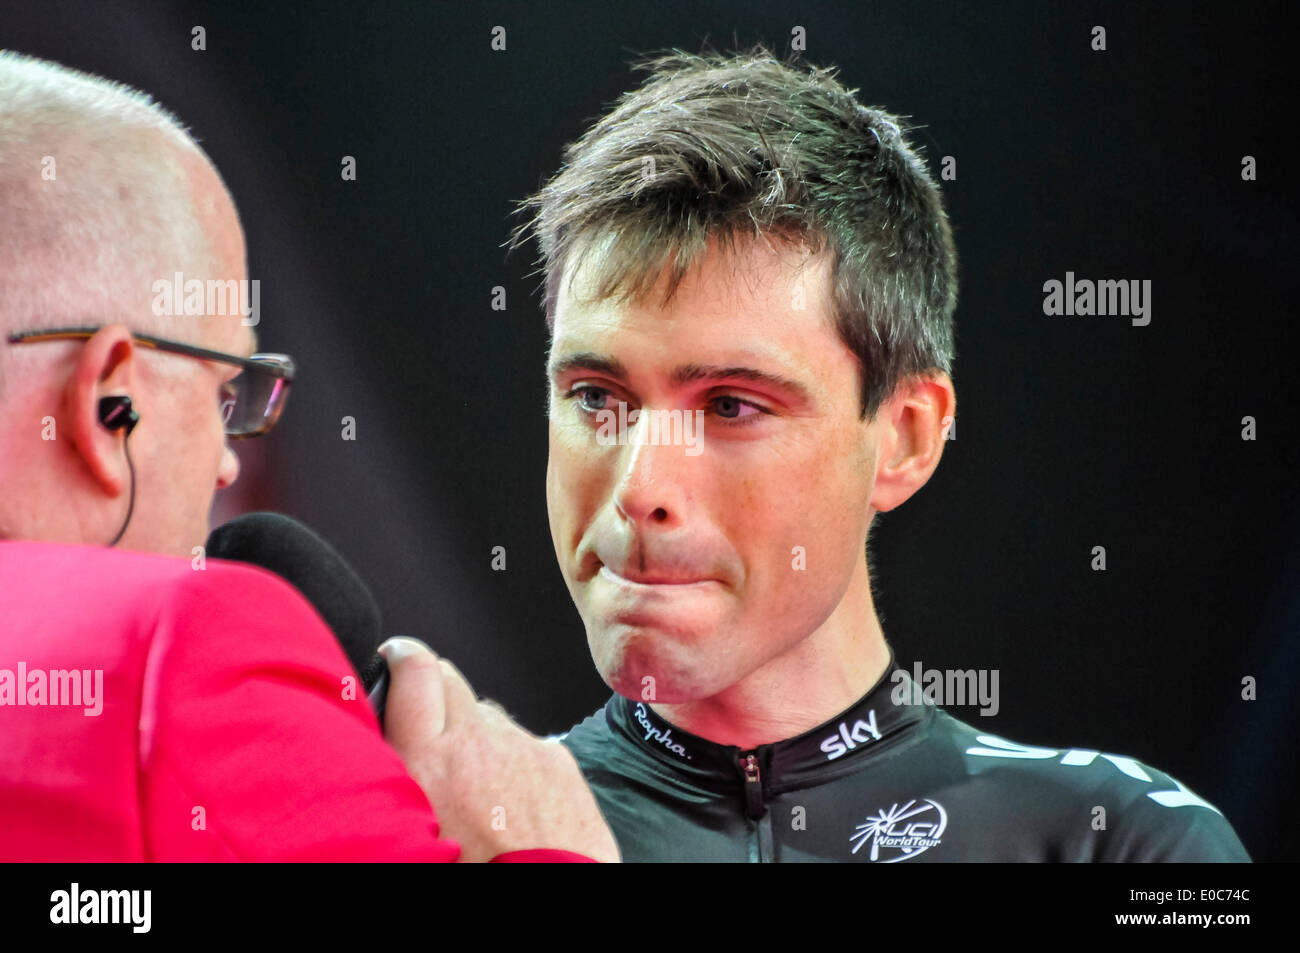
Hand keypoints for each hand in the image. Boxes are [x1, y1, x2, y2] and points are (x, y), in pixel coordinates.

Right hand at [379, 637, 619, 862]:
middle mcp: (475, 741)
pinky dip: (511, 758)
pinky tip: (509, 797)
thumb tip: (388, 752)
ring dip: (473, 731)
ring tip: (470, 778)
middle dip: (433, 686)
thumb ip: (400, 772)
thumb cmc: (476, 870)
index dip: (402, 656)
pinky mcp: (555, 758)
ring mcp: (520, 745)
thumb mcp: (410, 824)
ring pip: (486, 714)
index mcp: (427, 762)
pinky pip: (524, 741)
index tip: (395, 658)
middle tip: (424, 716)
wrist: (548, 889)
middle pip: (450, 678)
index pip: (414, 672)